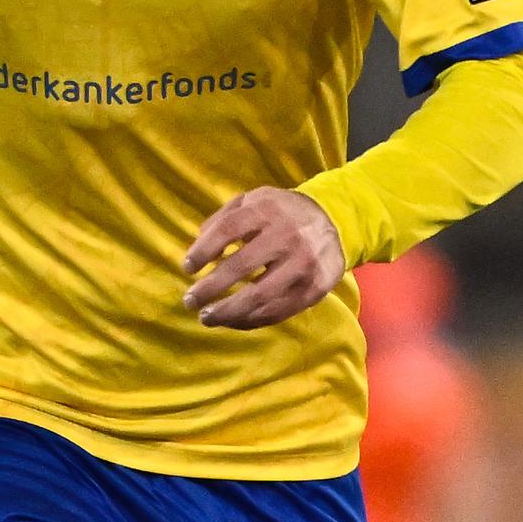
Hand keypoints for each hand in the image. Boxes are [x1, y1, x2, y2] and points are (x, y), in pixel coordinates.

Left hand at [181, 188, 344, 329]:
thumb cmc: (283, 213)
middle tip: (189, 301)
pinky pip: (277, 311)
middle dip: (209, 288)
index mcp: (268, 209)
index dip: (202, 251)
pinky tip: (233, 320)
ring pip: (258, 296)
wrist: (336, 222)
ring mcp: (303, 265)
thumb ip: (225, 216)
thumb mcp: (256, 200)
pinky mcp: (314, 289)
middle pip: (239, 266)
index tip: (187, 268)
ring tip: (207, 318)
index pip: (227, 230)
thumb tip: (198, 242)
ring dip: (227, 312)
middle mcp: (287, 236)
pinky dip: (250, 320)